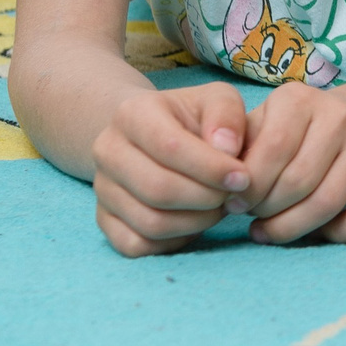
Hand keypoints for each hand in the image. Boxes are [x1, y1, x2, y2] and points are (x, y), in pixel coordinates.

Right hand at [90, 82, 252, 257]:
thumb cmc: (194, 118)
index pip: (169, 147)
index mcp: (133, 113)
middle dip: (207, 199)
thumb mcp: (217, 100)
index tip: (243, 178)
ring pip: (149, 222)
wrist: (156, 135)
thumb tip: (226, 149)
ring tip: (218, 208)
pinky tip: (193, 222)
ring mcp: (102, 187)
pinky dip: (173, 242)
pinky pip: (136, 245)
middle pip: (158, 190)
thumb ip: (226, 115)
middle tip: (233, 196)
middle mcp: (108, 150)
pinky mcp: (103, 218)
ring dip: (196, 222)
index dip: (211, 168)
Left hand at [235, 82, 345, 244]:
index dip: (248, 187)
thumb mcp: (263, 122)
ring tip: (271, 231)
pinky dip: (335, 235)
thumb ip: (238, 148)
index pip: (271, 151)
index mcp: (300, 99)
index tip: (233, 205)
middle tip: (253, 219)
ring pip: (328, 203)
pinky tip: (314, 232)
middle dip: (267, 211)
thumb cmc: (296, 129)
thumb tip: (220, 184)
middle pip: (298, 181)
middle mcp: (340, 115)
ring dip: (293, 228)